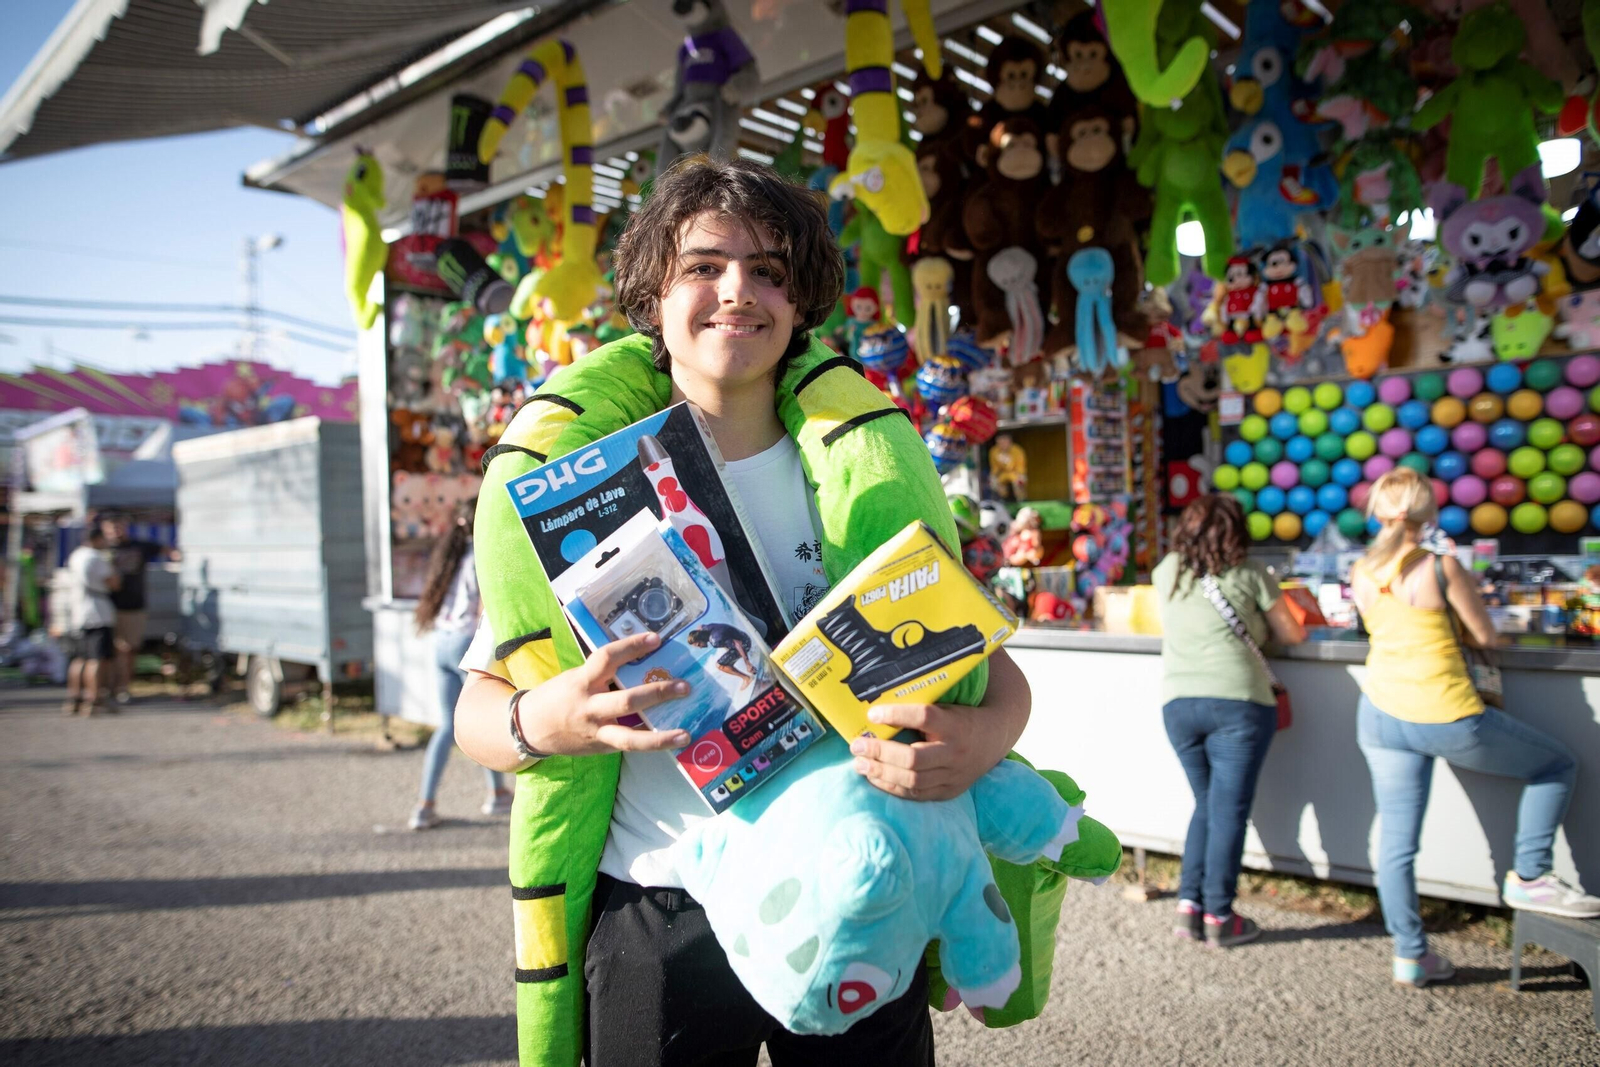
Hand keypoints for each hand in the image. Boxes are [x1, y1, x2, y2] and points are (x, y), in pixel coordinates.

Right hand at [517, 632, 690, 756]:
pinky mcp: (600, 748)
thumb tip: (640, 660)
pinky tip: (672, 742)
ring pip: (631, 738)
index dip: (631, 646)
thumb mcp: (576, 677)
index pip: (607, 657)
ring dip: (661, 737)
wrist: (531, 728)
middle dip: (658, 693)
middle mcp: (590, 707)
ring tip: (685, 734)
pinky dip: (651, 743)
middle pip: (627, 700)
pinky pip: (629, 746)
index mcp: (582, 681)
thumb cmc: (559, 696)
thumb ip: (603, 673)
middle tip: (685, 687)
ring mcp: (596, 731)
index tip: (656, 639)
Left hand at [849, 703, 1000, 801]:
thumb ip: (918, 709)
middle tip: (856, 746)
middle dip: (880, 753)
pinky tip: (875, 778)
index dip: (896, 714)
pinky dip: (892, 787)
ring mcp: (954, 775)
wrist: (994, 737)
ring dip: (881, 773)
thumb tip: (876, 705)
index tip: (872, 713)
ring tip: (860, 764)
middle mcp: (955, 752)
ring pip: (913, 780)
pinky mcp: (950, 791)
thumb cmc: (960, 717)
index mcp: (955, 724)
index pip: (924, 717)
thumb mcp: (946, 706)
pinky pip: (917, 794)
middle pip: (913, 758)